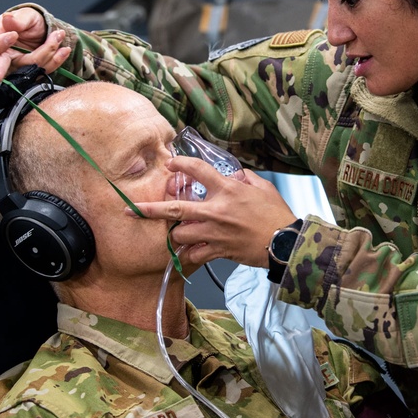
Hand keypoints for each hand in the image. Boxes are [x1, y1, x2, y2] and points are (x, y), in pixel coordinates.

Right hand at [0, 8, 71, 84]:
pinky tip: (64, 50)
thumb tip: (7, 18)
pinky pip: (43, 71)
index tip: (13, 35)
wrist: (43, 29)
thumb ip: (18, 19)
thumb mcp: (25, 15)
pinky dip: (55, 60)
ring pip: (28, 68)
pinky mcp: (32, 73)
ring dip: (46, 54)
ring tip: (58, 36)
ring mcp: (17, 67)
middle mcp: (3, 56)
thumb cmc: (28, 21)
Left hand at [130, 157, 296, 267]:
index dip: (181, 164)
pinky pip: (195, 255)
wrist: (285, 242)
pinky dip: (189, 255)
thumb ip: (244, 178)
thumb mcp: (262, 187)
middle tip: (131, 209)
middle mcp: (216, 211)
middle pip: (175, 209)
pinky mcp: (219, 251)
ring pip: (181, 235)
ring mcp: (215, 233)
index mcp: (227, 190)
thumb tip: (232, 175)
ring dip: (174, 234)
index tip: (170, 163)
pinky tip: (188, 253)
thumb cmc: (276, 214)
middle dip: (150, 210)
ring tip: (172, 234)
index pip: (198, 171)